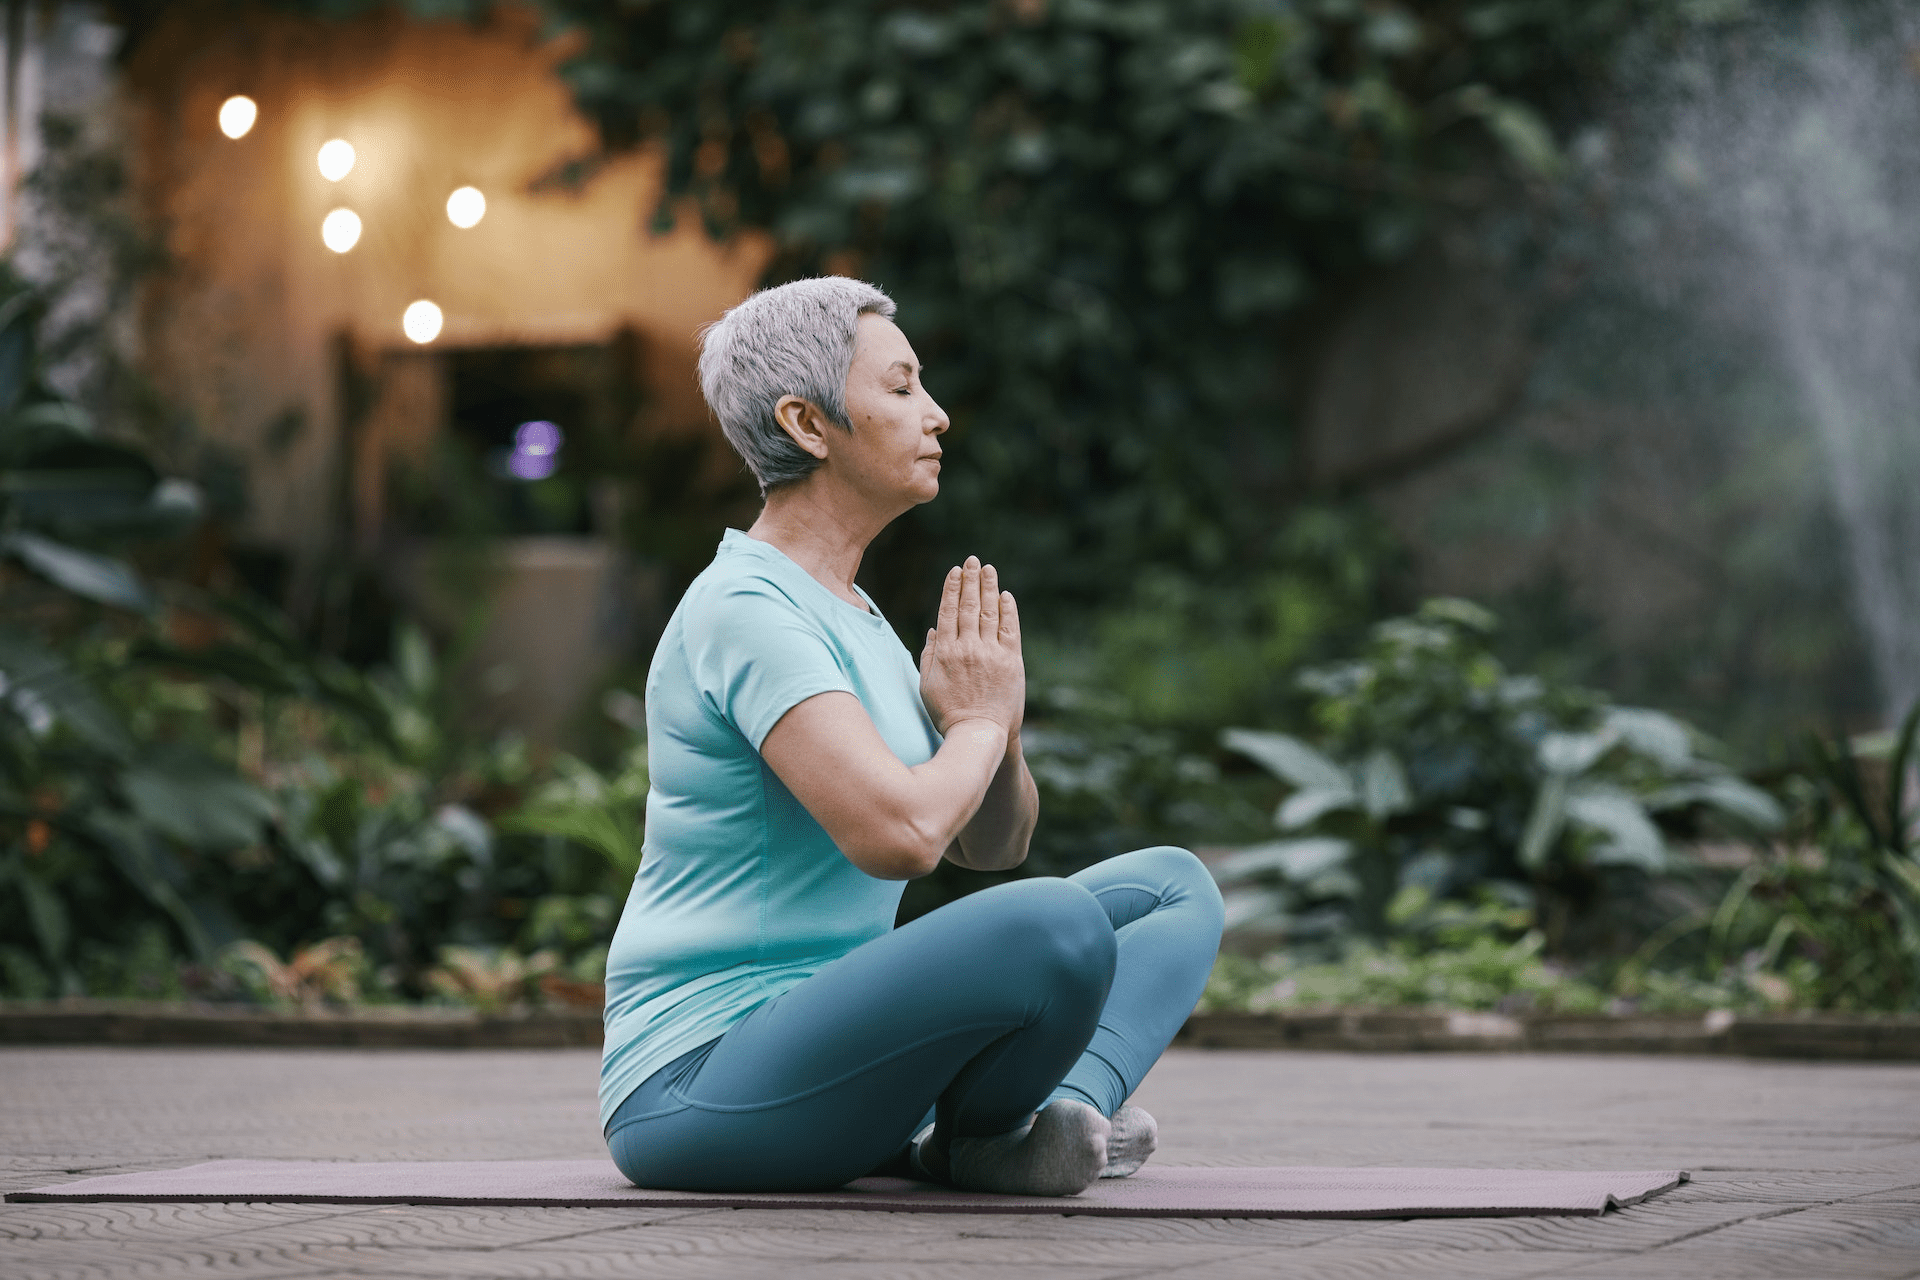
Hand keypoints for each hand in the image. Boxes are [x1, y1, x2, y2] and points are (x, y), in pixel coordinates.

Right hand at [918, 556, 1023, 737]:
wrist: (979, 733)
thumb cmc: (949, 712)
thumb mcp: (926, 685)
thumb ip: (929, 655)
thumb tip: (934, 629)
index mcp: (946, 653)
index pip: (948, 611)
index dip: (952, 588)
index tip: (955, 571)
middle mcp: (968, 648)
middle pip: (968, 606)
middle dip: (971, 580)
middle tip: (973, 560)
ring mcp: (991, 654)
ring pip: (989, 613)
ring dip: (989, 588)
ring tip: (988, 569)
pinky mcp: (1011, 662)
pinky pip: (1010, 629)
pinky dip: (1008, 611)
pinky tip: (1005, 596)